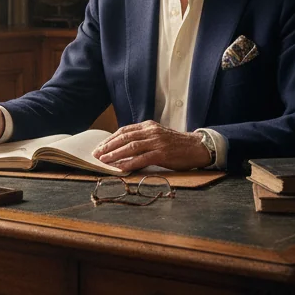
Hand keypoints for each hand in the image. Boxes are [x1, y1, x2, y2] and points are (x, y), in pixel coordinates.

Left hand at [92, 120, 209, 172]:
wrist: (198, 147)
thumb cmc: (177, 144)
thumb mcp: (158, 135)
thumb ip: (143, 138)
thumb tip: (123, 146)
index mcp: (149, 126)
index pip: (124, 130)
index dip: (110, 139)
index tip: (99, 147)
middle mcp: (151, 131)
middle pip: (124, 137)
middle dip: (108, 146)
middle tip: (96, 154)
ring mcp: (157, 142)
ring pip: (131, 147)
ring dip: (115, 154)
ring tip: (104, 161)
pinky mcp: (162, 154)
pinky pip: (142, 159)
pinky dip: (129, 163)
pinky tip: (120, 168)